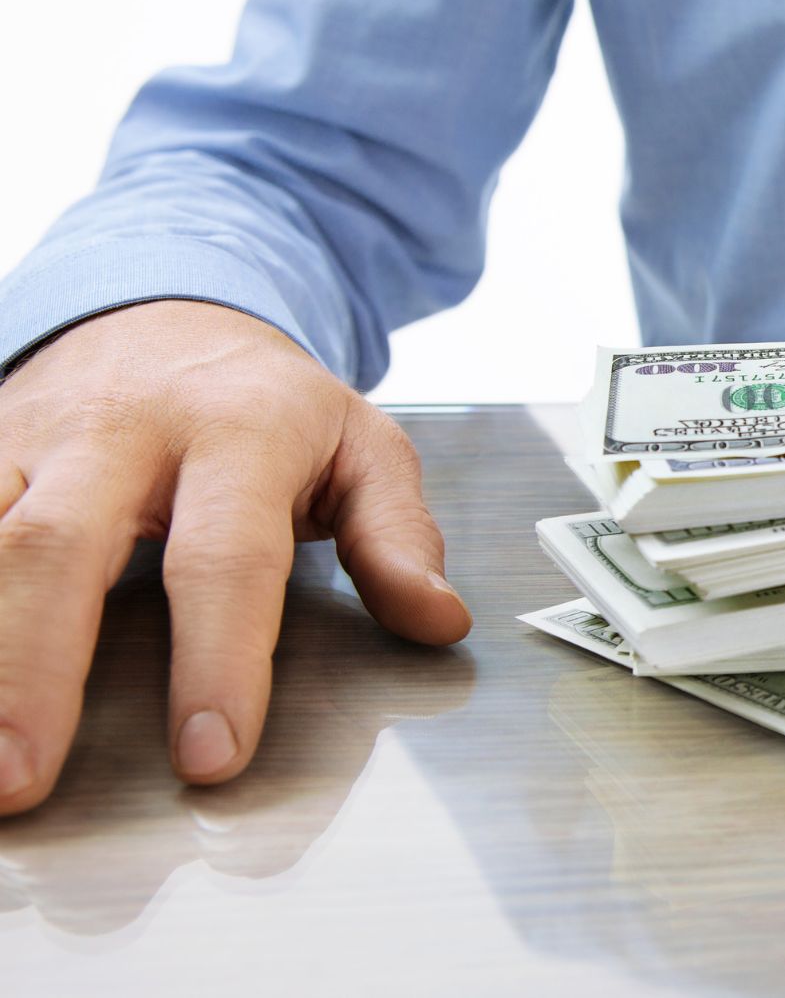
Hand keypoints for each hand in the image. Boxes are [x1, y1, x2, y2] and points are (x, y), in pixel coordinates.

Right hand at [0, 300, 469, 813]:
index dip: (219, 660)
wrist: (172, 308)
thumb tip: (437, 619)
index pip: (227, 557)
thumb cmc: (273, 403)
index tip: (211, 756)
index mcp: (241, 430)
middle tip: (22, 781)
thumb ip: (399, 537)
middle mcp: (123, 430)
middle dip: (35, 670)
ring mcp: (36, 441)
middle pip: (61, 548)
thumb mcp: (365, 447)